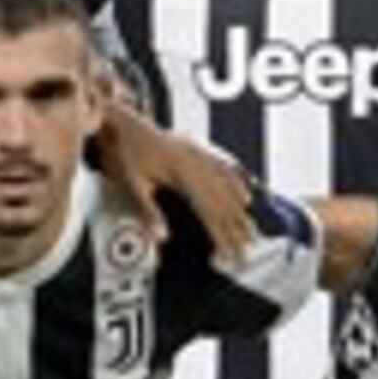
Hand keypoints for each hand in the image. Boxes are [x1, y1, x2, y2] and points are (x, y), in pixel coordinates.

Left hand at [98, 101, 254, 258]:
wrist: (126, 123)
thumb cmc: (128, 152)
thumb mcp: (132, 185)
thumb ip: (149, 213)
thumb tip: (162, 238)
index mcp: (183, 173)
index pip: (209, 212)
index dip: (221, 236)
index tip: (230, 255)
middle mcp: (197, 163)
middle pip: (224, 203)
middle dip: (237, 230)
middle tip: (246, 251)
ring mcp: (201, 154)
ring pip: (229, 187)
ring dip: (241, 211)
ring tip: (251, 230)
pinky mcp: (198, 149)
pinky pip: (226, 166)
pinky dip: (238, 182)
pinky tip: (246, 193)